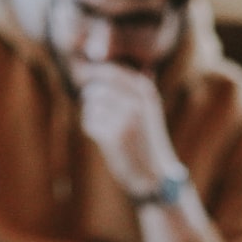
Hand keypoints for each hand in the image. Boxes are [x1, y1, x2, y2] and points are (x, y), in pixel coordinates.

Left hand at [73, 62, 179, 199]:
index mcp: (146, 91)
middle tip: (98, 113)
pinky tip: (104, 139)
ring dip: (92, 116)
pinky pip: (89, 122)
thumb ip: (137, 87)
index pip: (111, 71)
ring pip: (91, 105)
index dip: (95, 75)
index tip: (88, 83)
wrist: (153, 175)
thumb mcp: (148, 110)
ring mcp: (125, 118)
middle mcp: (136, 101)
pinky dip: (92, 130)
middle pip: (97, 88)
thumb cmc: (146, 141)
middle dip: (92, 99)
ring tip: (105, 128)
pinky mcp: (113, 136)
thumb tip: (124, 65)